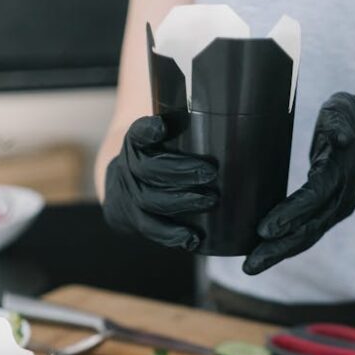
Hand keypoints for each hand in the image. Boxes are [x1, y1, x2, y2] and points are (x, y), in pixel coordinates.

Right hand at [104, 115, 218, 250]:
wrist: (124, 183)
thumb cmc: (160, 157)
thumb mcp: (166, 137)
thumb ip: (186, 128)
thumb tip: (231, 116)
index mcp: (135, 143)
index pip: (137, 134)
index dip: (147, 131)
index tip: (161, 127)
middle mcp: (127, 167)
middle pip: (149, 170)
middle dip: (181, 171)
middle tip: (211, 172)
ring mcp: (127, 195)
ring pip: (149, 201)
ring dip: (181, 202)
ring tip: (211, 201)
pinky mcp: (131, 219)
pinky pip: (149, 228)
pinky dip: (171, 234)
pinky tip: (192, 238)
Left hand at [243, 92, 354, 274]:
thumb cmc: (354, 119)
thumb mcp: (345, 110)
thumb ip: (340, 123)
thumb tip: (342, 138)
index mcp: (340, 173)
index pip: (312, 198)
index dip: (289, 215)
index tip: (264, 230)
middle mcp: (341, 198)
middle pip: (308, 228)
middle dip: (278, 248)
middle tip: (250, 264)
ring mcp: (337, 209)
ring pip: (308, 237)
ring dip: (279, 253)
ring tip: (252, 266)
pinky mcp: (330, 213)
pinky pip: (308, 233)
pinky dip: (287, 246)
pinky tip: (265, 256)